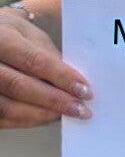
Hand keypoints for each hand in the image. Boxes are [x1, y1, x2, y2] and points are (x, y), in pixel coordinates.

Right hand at [0, 12, 91, 128]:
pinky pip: (2, 119)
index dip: (61, 77)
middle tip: (81, 108)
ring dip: (42, 114)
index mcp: (1, 39)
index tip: (84, 89)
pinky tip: (46, 117)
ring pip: (8, 108)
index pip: (33, 60)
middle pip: (19, 87)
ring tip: (67, 114)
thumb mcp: (30, 35)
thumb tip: (72, 81)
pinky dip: (27, 120)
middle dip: (54, 100)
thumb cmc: (11, 36)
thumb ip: (48, 55)